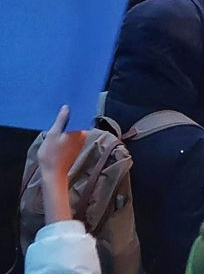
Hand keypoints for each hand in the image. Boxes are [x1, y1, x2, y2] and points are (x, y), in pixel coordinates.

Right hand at [39, 106, 86, 225]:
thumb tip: (67, 108)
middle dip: (71, 112)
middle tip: (63, 104)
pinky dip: (68, 128)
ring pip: (75, 126)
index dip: (76, 106)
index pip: (80, 113)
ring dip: (69, 120)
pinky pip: (73, 132)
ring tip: (59, 112)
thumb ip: (61, 120)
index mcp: (78, 131)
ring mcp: (80, 141)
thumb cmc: (51, 155)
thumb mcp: (53, 135)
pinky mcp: (76, 146)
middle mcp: (82, 135)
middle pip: (78, 119)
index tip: (71, 98)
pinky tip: (59, 125)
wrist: (53, 174)